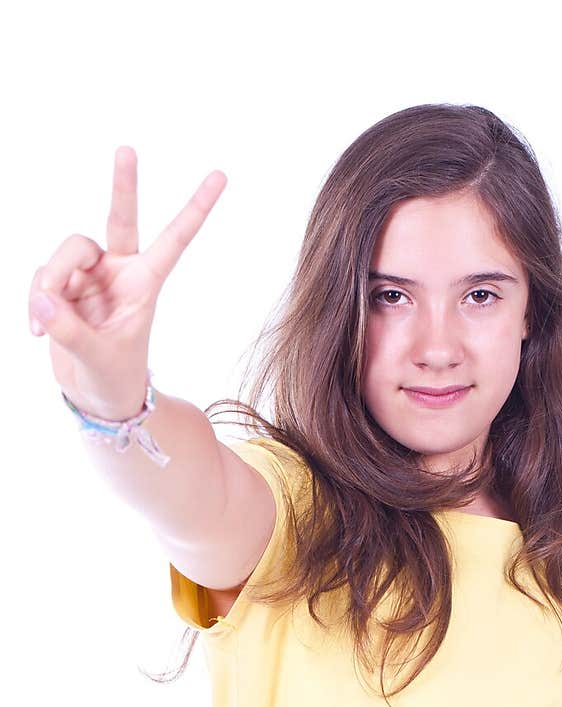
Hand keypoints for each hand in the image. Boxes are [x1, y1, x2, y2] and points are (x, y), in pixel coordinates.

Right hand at [28, 146, 226, 416]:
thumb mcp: (98, 358)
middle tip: (128, 149)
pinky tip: (37, 329)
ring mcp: (88, 275)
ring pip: (65, 253)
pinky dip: (35, 301)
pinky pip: (40, 277)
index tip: (221, 175)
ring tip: (45, 323)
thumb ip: (70, 330)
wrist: (96, 397)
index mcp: (144, 284)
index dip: (195, 209)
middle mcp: (118, 270)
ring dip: (49, 282)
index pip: (173, 240)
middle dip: (124, 184)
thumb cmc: (114, 378)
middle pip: (119, 218)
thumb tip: (43, 299)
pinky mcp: (61, 285)